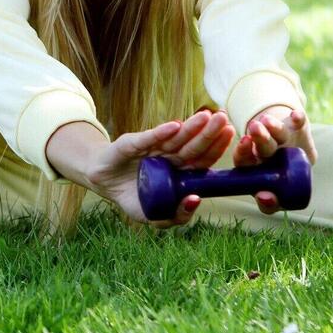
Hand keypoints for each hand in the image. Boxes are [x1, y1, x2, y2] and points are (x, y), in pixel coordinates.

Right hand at [71, 110, 235, 227]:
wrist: (101, 182)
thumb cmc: (132, 196)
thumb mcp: (153, 215)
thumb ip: (175, 216)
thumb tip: (195, 201)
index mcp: (178, 171)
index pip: (201, 160)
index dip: (216, 148)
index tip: (230, 135)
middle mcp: (168, 156)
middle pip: (192, 145)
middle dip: (209, 133)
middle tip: (223, 119)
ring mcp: (151, 147)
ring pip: (175, 138)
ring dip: (190, 127)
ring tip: (206, 116)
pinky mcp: (131, 143)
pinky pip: (147, 139)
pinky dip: (160, 133)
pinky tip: (174, 126)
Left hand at [232, 106, 317, 213]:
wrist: (300, 160)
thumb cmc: (281, 182)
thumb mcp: (275, 195)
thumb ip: (269, 203)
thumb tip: (265, 197)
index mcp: (254, 162)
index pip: (244, 159)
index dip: (243, 152)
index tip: (245, 143)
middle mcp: (265, 148)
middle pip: (261, 143)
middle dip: (259, 136)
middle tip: (255, 128)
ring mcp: (281, 138)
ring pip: (276, 132)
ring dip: (273, 126)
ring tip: (267, 121)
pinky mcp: (296, 129)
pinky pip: (298, 123)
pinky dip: (298, 119)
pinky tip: (296, 116)